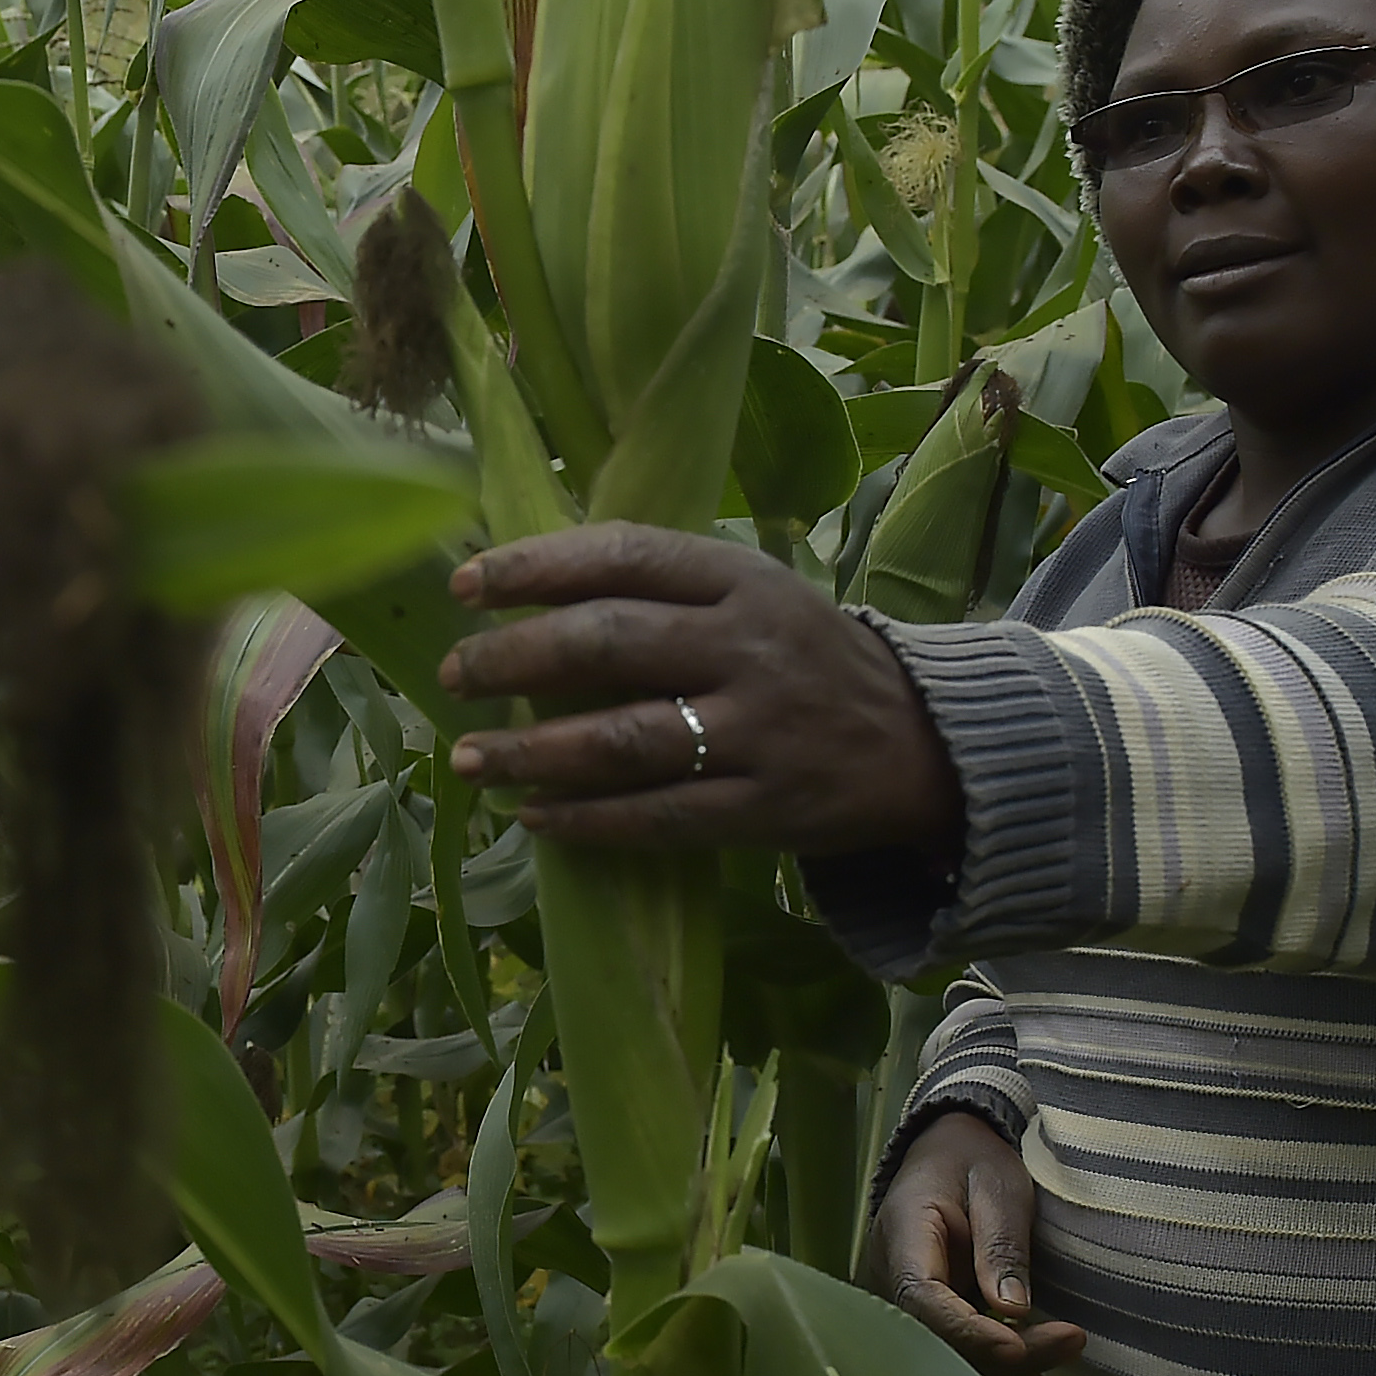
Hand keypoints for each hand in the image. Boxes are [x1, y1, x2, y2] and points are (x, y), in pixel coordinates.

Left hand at [433, 524, 955, 856]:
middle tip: (455, 677)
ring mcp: (761, 731)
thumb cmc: (803, 657)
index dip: (533, 567)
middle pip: (609, 642)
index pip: (622, 555)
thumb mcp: (752, 595)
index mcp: (741, 578)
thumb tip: (522, 593)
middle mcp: (750, 646)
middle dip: (513, 659)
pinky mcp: (766, 808)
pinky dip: (586, 820)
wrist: (921, 741)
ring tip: (469, 758)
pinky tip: (534, 817)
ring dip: (532, 751)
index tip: (464, 586)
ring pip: (624, 738)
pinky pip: (658, 817)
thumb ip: (661, 588)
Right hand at [876, 1109, 1081, 1375]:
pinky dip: (993, 1361)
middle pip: (935, 1338)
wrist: (947, 1154)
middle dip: (1001, 1356)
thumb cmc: (971, 1162)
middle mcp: (891, 1276)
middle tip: (1070, 1342)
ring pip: (944, 1352)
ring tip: (1066, 1348)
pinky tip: (1037, 1364)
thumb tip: (1013, 1310)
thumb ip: (1002, 1245)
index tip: (1019, 1347)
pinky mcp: (925, 1313)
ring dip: (1004, 1365)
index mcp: (903, 1236)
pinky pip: (952, 1347)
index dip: (968, 1332)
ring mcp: (903, 1300)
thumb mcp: (998, 1187)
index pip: (923, 1299)